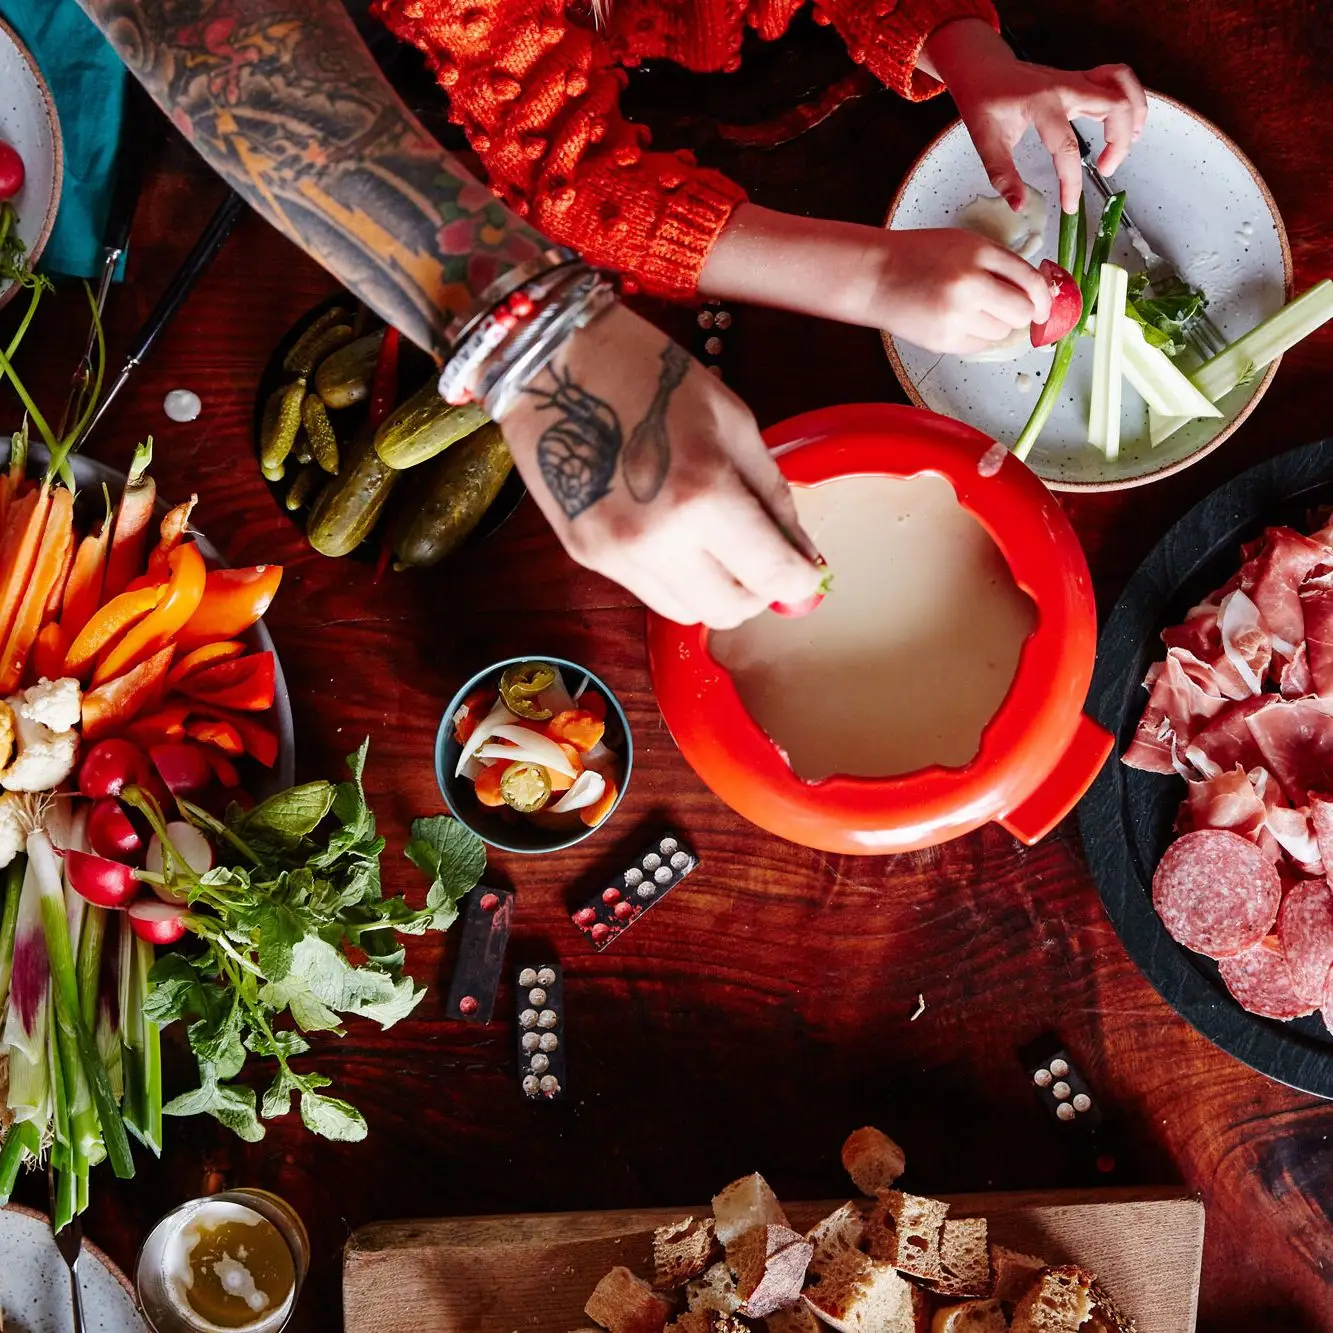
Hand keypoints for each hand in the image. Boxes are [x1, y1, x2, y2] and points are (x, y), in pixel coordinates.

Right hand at [494, 303, 823, 628]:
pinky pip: (648, 590)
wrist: (551, 363)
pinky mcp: (586, 557)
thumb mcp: (732, 421)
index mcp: (703, 495)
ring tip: (716, 546)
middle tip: (761, 559)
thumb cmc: (650, 375)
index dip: (800, 583)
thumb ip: (772, 495)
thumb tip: (801, 553)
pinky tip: (673, 534)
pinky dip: (674, 576)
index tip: (807, 574)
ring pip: (685, 612)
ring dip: (713, 590)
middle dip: (756, 593)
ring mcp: (616, 555)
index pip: (770, 576)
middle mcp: (657, 541)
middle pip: (727, 611)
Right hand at [863, 228, 1052, 353]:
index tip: (1044, 308)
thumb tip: (1038, 293)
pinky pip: (980, 344)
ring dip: (995, 325)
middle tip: (1009, 310)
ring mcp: (956, 316)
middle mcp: (970, 285)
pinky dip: (976, 336)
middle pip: (1021, 312)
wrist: (875, 276)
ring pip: (1001, 332)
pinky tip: (957, 322)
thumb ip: (1000, 264)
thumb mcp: (964, 245)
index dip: (1043, 300)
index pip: (1030, 282)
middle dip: (1021, 314)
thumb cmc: (919, 257)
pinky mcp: (944, 340)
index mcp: (979, 253)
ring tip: (971, 311)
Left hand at [923, 20, 1148, 211]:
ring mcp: (1077, 80)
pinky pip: (1117, 80)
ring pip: (1123, 84)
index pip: (1066, 147)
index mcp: (1042, 104)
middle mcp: (1066, 88)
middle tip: (1106, 170)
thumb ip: (1002, 174)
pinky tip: (1126, 123)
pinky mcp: (1081, 79)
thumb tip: (1018, 205)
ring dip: (1134, 114)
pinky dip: (1129, 98)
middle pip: (1114, 106)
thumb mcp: (985, 140)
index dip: (1072, 182)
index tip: (1070, 206)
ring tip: (1129, 143)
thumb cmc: (984, 101)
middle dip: (1119, 143)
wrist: (984, 67)